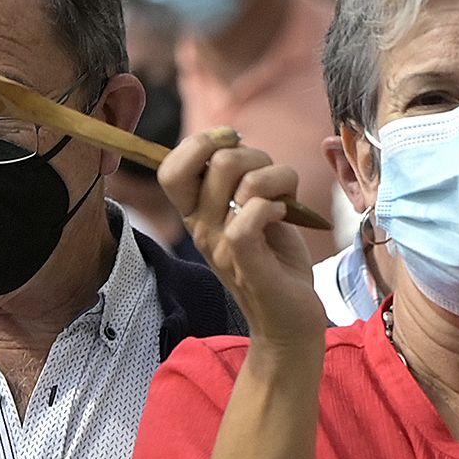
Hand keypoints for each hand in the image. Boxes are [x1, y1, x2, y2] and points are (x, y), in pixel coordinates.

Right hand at [160, 128, 328, 354]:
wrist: (289, 318)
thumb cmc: (273, 260)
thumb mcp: (246, 211)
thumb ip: (234, 179)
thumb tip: (230, 140)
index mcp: (194, 214)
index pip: (170, 168)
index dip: (200, 143)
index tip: (232, 143)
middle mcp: (201, 229)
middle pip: (218, 162)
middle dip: (255, 156)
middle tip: (271, 179)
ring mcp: (222, 248)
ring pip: (244, 183)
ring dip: (277, 178)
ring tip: (283, 199)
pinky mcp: (248, 265)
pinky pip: (250, 217)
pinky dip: (275, 205)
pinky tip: (283, 215)